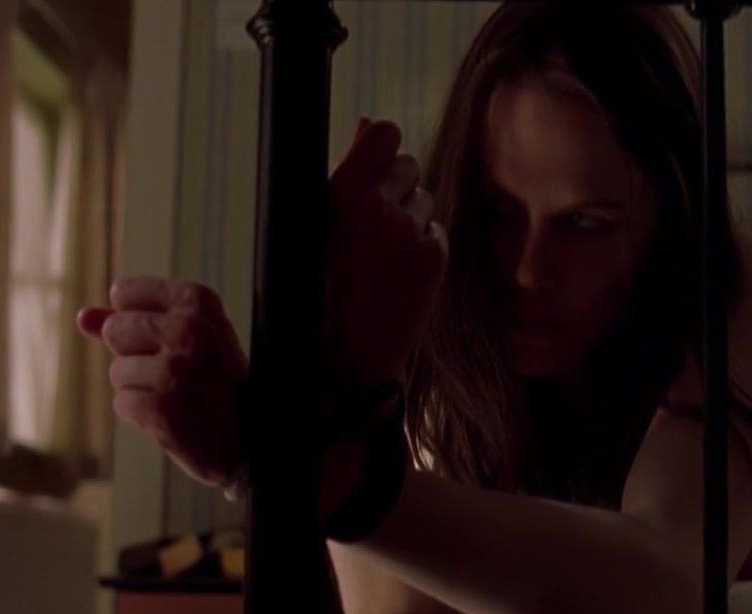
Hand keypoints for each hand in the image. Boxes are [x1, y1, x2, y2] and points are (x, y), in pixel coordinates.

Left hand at [76, 278, 248, 490]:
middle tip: (178, 373)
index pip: (124, 292)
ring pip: (118, 372)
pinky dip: (144, 416)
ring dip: (141, 389)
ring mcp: (176, 370)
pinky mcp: (162, 408)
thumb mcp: (191, 338)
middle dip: (135, 355)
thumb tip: (82, 316)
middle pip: (115, 330)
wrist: (254, 438)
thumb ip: (135, 320)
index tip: (167, 338)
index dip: (136, 320)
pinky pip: (123, 404)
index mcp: (198, 302)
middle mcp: (190, 330)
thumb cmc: (219, 383)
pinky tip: (176, 418)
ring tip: (181, 397)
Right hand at [328, 117, 448, 388]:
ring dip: (408, 215)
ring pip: (424, 198)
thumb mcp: (316, 222)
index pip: (385, 133)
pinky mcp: (435, 258)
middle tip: (373, 221)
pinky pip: (436, 229)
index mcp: (341, 193)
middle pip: (407, 164)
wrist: (346, 354)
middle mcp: (380, 208)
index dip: (381, 144)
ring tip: (382, 252)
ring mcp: (411, 234)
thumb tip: (368, 120)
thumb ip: (348, 168)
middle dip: (394, 183)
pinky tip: (398, 270)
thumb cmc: (319, 285)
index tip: (375, 159)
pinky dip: (422, 243)